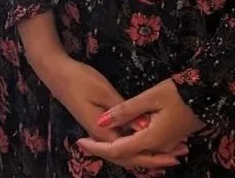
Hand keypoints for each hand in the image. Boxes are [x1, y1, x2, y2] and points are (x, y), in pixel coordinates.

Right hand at [45, 58, 190, 170]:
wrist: (58, 74)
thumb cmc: (81, 80)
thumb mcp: (104, 91)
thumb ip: (125, 111)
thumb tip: (144, 128)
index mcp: (104, 131)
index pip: (131, 152)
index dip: (152, 157)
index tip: (173, 156)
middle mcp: (102, 136)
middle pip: (128, 157)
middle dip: (152, 160)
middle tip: (176, 157)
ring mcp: (99, 131)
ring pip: (123, 152)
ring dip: (144, 154)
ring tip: (166, 153)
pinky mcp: (98, 124)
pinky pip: (119, 141)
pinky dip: (134, 145)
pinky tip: (143, 140)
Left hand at [78, 79, 202, 170]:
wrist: (207, 94)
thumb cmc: (179, 92)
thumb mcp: (151, 96)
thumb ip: (126, 109)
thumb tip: (102, 120)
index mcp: (150, 138)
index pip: (117, 149)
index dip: (97, 147)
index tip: (80, 142)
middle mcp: (156, 147)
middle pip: (125, 156)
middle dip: (103, 151)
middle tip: (84, 143)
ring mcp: (163, 145)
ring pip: (134, 154)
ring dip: (116, 150)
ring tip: (97, 142)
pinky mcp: (167, 139)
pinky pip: (143, 149)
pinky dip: (129, 146)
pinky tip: (123, 139)